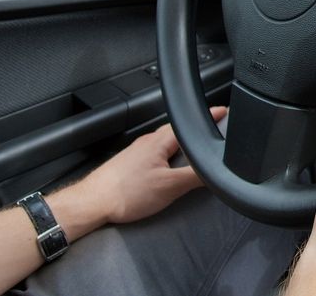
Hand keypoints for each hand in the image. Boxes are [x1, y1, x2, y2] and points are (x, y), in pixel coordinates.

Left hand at [55, 106, 226, 230]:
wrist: (92, 203)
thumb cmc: (126, 193)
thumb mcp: (170, 187)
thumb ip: (196, 176)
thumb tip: (218, 171)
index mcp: (160, 141)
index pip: (190, 124)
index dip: (209, 117)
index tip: (223, 112)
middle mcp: (148, 142)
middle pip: (178, 131)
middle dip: (195, 131)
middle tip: (211, 132)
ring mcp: (137, 152)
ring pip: (166, 143)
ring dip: (182, 144)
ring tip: (194, 153)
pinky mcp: (130, 165)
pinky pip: (156, 153)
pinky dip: (169, 156)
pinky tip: (170, 169)